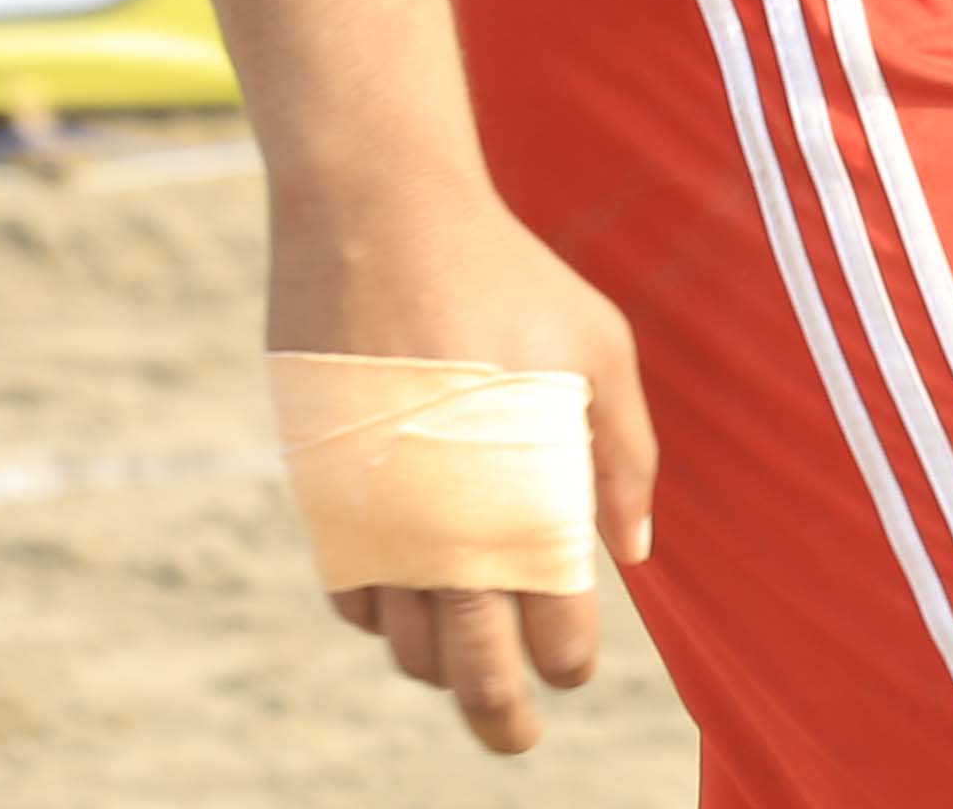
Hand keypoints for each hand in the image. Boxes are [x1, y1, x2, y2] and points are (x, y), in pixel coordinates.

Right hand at [267, 166, 659, 755]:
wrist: (377, 217)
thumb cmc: (505, 274)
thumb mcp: (597, 346)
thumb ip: (623, 455)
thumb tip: (631, 554)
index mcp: (527, 500)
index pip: (554, 635)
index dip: (567, 665)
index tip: (571, 666)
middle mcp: (448, 528)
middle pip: (474, 673)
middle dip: (501, 718)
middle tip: (516, 735)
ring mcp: (376, 517)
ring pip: (404, 645)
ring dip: (438, 663)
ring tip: (464, 654)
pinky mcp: (321, 494)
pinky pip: (349, 595)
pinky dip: (379, 613)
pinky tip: (408, 590)